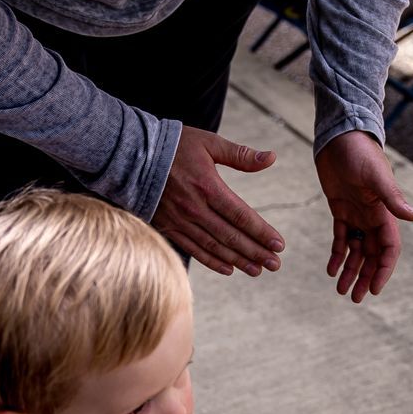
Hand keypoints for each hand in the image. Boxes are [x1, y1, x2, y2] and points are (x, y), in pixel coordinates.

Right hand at [152, 127, 284, 277]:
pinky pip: (193, 249)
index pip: (241, 215)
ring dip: (237, 260)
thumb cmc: (175, 146)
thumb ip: (240, 155)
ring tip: (257, 270)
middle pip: (231, 236)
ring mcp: (180, 221)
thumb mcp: (209, 143)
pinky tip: (228, 269)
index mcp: (208, 187)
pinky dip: (212, 261)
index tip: (279, 244)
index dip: (261, 232)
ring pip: (214, 246)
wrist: (132, 156)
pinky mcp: (168, 227)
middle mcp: (195, 208)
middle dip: (255, 252)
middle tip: (275, 264)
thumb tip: (271, 158)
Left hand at [313, 131, 412, 301]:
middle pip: (371, 255)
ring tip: (341, 290)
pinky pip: (340, 238)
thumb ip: (393, 198)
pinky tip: (331, 270)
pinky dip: (337, 254)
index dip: (383, 270)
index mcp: (385, 213)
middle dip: (365, 277)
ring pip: (356, 250)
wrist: (340, 137)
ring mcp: (357, 214)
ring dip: (350, 271)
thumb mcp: (376, 176)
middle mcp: (373, 217)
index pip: (388, 249)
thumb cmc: (360, 153)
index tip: (374, 289)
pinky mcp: (340, 209)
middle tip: (354, 298)